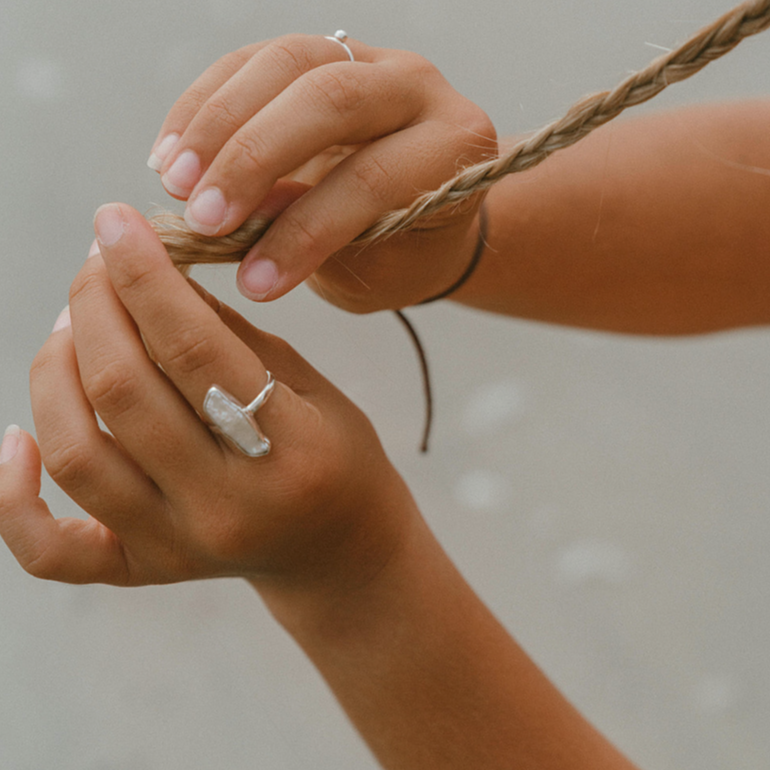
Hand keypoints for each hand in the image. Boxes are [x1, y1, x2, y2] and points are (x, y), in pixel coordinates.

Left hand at [0, 203, 411, 589]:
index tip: (115, 223)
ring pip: (76, 453)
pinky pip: (48, 550)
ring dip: (55, 369)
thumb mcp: (308, 384)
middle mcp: (227, 507)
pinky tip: (14, 441)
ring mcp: (178, 546)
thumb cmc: (335, 457)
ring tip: (72, 327)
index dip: (144, 275)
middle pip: (123, 392)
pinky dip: (8, 498)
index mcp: (291, 451)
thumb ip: (228, 335)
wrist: (339, 549)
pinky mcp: (143, 571)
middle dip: (95, 305)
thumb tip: (150, 272)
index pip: (195, 349)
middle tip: (97, 265)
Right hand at [147, 34, 496, 310]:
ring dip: (217, 124)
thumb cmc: (409, 253)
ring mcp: (367, 58)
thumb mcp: (381, 267)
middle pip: (328, 98)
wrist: (422, 214)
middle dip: (254, 159)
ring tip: (174, 183)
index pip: (375, 177)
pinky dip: (203, 105)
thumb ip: (325, 244)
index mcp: (453, 145)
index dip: (307, 230)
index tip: (255, 283)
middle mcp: (417, 87)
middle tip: (202, 219)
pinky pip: (251, 61)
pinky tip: (169, 153)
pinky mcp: (318, 54)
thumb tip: (242, 226)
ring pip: (284, 62)